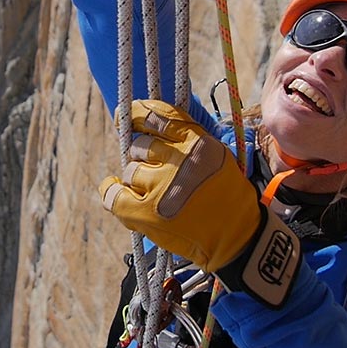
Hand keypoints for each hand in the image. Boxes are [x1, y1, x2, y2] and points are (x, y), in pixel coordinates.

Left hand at [100, 100, 301, 306]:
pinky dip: (111, 191)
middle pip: (139, 145)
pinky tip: (115, 188)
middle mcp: (178, 160)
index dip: (135, 113)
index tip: (125, 116)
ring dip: (138, 179)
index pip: (156, 115)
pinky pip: (114, 195)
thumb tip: (144, 126)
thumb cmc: (224, 193)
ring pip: (130, 170)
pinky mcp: (148, 213)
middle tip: (158, 172)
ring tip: (155, 192)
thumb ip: (185, 138)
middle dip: (144, 156)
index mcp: (197, 142)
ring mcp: (161, 187)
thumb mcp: (214, 154)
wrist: (235, 234)